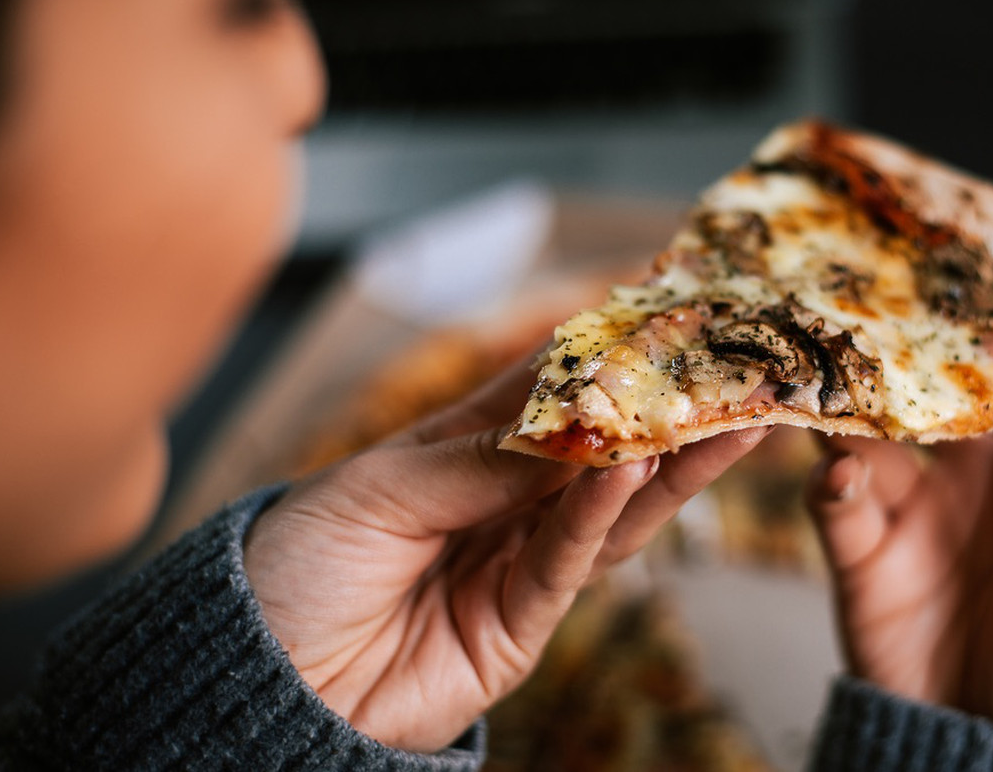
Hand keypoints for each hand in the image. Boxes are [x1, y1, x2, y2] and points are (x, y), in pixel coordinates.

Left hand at [244, 359, 766, 752]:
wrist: (264, 684)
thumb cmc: (297, 567)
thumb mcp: (378, 490)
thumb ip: (481, 461)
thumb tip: (575, 423)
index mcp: (458, 452)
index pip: (543, 390)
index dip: (598, 351)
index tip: (659, 308)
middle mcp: (502, 502)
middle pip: (598, 448)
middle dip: (661, 409)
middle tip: (726, 366)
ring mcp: (517, 563)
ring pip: (612, 507)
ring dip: (670, 462)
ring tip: (727, 417)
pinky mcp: (522, 625)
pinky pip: (571, 562)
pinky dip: (605, 514)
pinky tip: (640, 470)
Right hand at [805, 154, 992, 762]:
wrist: (983, 755)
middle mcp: (970, 464)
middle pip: (941, 359)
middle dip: (917, 298)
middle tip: (890, 238)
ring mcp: (909, 500)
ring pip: (869, 412)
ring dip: (853, 379)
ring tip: (835, 338)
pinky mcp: (857, 546)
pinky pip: (830, 495)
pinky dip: (829, 476)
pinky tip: (837, 470)